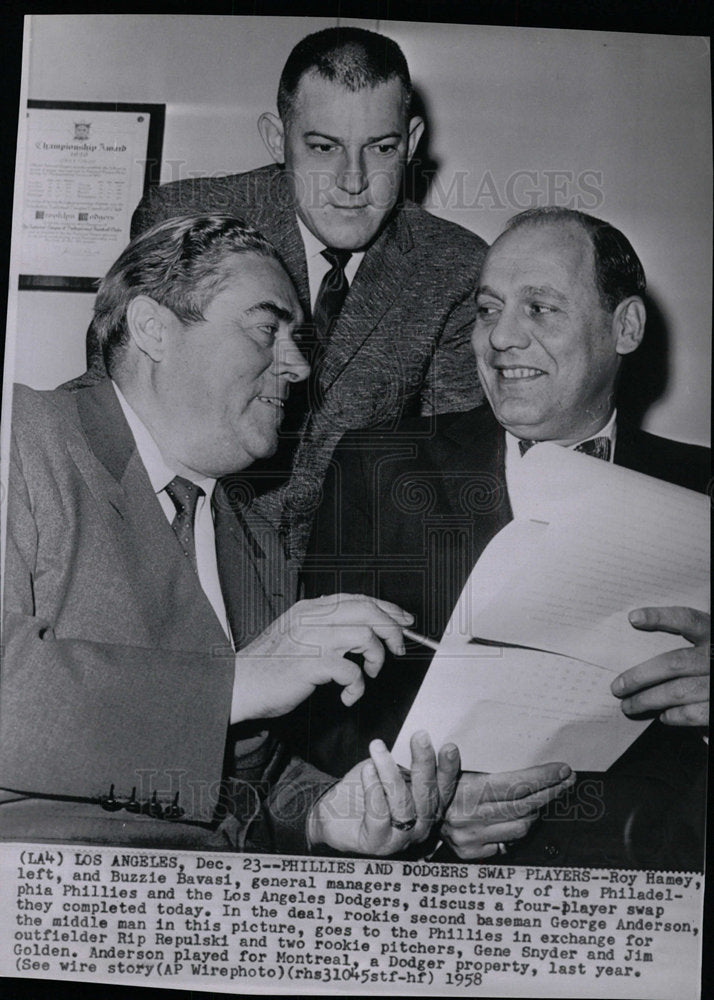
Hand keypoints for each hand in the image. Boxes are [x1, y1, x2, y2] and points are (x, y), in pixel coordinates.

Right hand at [230, 594, 412, 722]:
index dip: (387, 609)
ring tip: (369, 674)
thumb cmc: (269, 665)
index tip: (404, 620)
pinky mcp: (311, 665)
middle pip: (368, 611)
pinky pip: (352, 672)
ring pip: (366, 636)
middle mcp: (313, 618)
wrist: (240, 684)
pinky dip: (357, 687)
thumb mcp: (297, 633)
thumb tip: (363, 630)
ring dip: (376, 658)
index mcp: (311, 608)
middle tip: (398, 648)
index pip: (359, 599)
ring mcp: (312, 640)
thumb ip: (324, 626)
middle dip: (392, 629)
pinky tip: (348, 695)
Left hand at [308, 732, 459, 855]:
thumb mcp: (390, 772)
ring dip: (390, 772)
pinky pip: (379, 814)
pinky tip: (367, 769)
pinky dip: (373, 788)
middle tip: (420, 737)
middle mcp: (420, 827)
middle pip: (427, 796)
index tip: (449, 746)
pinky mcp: (377, 843)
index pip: (444, 789)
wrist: (331, 813)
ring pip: (403, 804)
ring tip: (378, 747)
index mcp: (429, 809)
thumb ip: (406, 765)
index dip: (448, 769)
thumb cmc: (364, 789)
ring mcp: (400, 839)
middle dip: (424, 764)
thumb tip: (419, 741)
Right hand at [440, 762, 574, 858]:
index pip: (516, 785)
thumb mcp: (441, 770)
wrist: (411, 818)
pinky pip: (508, 844)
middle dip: (551, 791)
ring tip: (542, 797)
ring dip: (536, 811)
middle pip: (525, 805)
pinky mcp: (473, 854)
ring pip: (521, 827)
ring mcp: (473, 839)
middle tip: (566, 780)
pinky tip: (522, 816)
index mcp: (466, 793)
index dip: (543, 777)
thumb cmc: (434, 788)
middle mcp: (471, 818)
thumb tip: (449, 749)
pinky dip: (518, 829)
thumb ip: (450, 762)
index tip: (563, 769)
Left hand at [611, 606, 709, 726]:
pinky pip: (695, 713)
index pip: (688, 619)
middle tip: (617, 686)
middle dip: (640, 676)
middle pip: (674, 663)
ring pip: (678, 691)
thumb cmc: (710, 662)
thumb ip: (687, 642)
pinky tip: (663, 716)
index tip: (633, 618)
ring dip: (648, 700)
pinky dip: (675, 716)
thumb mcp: (705, 645)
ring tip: (629, 705)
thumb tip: (640, 637)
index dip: (661, 617)